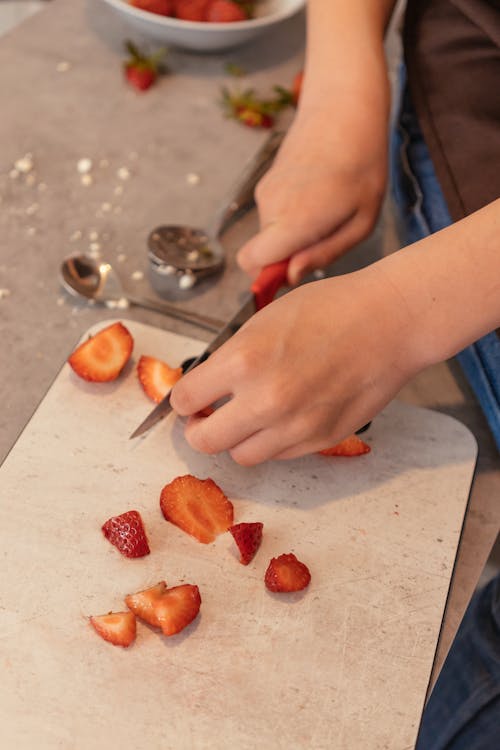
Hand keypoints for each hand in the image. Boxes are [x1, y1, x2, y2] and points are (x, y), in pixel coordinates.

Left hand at [170, 263, 420, 465]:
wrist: (388, 322)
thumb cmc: (330, 309)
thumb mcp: (264, 320)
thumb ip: (232, 357)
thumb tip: (209, 384)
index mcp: (243, 360)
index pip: (185, 400)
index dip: (184, 399)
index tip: (190, 397)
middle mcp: (265, 400)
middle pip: (204, 441)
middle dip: (199, 429)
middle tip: (206, 418)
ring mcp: (294, 425)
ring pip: (242, 455)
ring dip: (237, 439)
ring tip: (247, 419)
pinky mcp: (321, 439)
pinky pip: (280, 455)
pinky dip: (272, 442)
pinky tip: (282, 418)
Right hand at [237, 105, 387, 285]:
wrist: (344, 108)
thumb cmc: (362, 166)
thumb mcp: (360, 222)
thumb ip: (323, 254)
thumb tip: (290, 276)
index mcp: (293, 220)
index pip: (252, 263)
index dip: (269, 275)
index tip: (296, 269)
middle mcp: (270, 208)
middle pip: (261, 253)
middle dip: (287, 256)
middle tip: (326, 236)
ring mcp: (265, 193)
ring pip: (269, 234)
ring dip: (293, 233)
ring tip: (329, 209)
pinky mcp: (266, 182)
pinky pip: (273, 215)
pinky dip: (291, 215)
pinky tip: (319, 193)